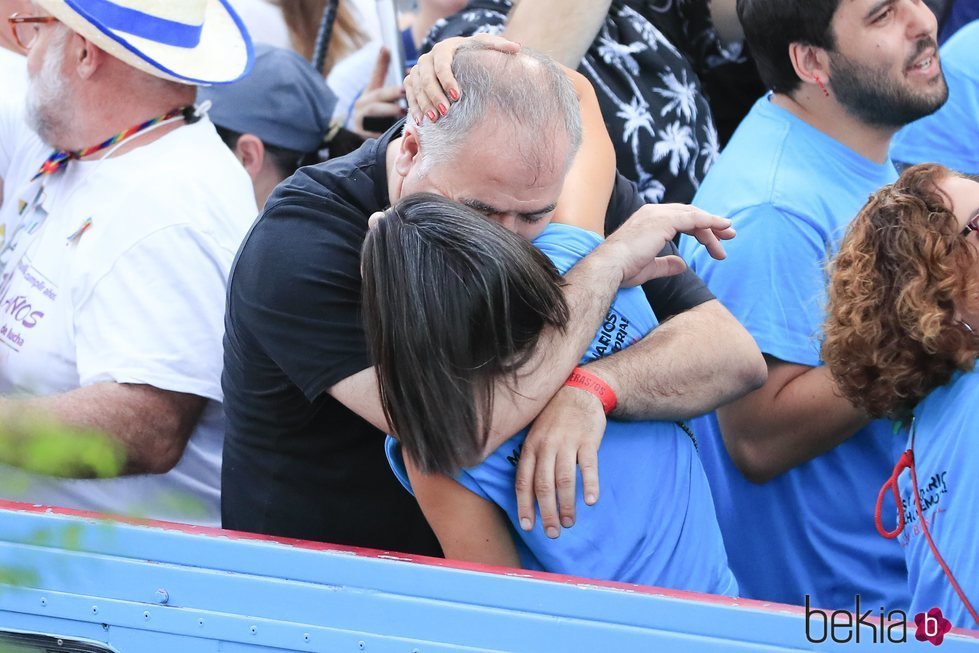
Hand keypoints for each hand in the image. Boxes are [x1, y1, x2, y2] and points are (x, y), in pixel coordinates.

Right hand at [352, 47, 405, 138]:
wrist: (367, 138)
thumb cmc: (383, 119)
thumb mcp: (389, 103)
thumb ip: (399, 89)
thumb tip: (414, 72)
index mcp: (371, 92)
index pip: (377, 74)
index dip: (381, 61)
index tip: (386, 48)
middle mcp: (363, 101)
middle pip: (379, 93)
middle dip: (393, 92)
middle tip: (404, 90)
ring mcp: (359, 115)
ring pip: (375, 109)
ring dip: (390, 110)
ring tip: (402, 111)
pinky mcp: (360, 130)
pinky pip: (373, 128)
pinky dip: (384, 128)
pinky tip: (392, 130)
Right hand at [404, 34, 519, 124]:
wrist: (454, 55)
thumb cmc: (471, 52)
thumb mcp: (484, 46)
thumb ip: (499, 45)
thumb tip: (516, 47)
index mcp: (444, 48)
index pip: (442, 64)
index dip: (447, 80)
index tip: (457, 96)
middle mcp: (427, 57)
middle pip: (426, 78)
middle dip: (434, 95)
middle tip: (445, 111)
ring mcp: (418, 69)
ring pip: (416, 87)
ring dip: (424, 104)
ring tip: (434, 119)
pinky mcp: (412, 80)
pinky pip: (409, 93)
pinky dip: (415, 107)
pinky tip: (422, 120)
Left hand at [514, 385, 605, 538]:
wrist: (578, 390)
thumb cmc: (554, 418)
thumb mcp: (535, 434)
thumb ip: (532, 459)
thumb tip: (529, 493)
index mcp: (531, 447)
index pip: (524, 481)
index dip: (524, 505)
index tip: (528, 526)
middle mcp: (546, 446)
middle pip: (543, 485)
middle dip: (546, 512)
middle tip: (552, 533)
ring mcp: (567, 443)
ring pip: (564, 480)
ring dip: (566, 505)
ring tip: (569, 523)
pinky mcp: (588, 440)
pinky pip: (588, 466)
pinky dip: (590, 485)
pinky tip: (591, 501)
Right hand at [598, 204, 734, 286]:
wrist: (611, 266)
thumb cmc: (623, 269)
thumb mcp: (649, 267)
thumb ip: (666, 264)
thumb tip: (682, 265)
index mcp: (648, 220)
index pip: (679, 220)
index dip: (699, 229)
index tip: (714, 242)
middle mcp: (653, 212)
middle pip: (689, 215)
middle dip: (710, 226)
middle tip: (728, 237)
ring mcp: (659, 214)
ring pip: (694, 216)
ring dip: (714, 226)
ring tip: (729, 236)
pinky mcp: (665, 221)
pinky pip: (694, 218)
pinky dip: (710, 222)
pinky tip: (722, 227)